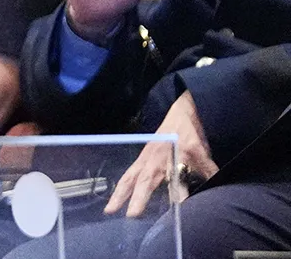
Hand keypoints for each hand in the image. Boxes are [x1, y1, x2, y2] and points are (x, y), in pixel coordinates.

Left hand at [104, 91, 217, 216]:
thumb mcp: (153, 151)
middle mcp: (157, 158)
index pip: (128, 179)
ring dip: (177, 192)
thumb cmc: (169, 134)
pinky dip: (210, 178)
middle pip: (146, 180)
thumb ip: (149, 170)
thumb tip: (142, 193)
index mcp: (146, 159)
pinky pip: (205, 169)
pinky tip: (214, 188)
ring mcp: (176, 153)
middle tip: (132, 215)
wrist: (184, 110)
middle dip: (139, 198)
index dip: (119, 194)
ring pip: (175, 176)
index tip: (110, 210)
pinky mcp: (195, 150)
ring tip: (178, 206)